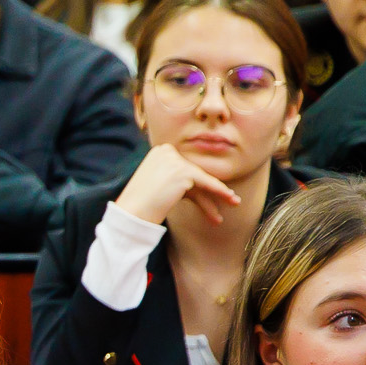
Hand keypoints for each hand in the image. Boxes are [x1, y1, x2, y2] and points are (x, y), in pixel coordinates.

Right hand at [113, 144, 242, 226]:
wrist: (131, 213)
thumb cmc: (141, 205)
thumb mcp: (160, 187)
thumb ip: (178, 182)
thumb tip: (200, 188)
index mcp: (159, 152)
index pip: (185, 169)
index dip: (199, 187)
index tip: (210, 200)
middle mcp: (166, 151)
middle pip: (194, 174)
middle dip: (210, 190)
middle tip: (229, 198)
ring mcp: (174, 159)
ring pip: (201, 179)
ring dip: (219, 193)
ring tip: (234, 202)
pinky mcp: (182, 170)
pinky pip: (205, 182)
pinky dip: (219, 190)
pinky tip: (229, 198)